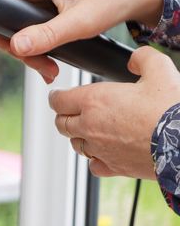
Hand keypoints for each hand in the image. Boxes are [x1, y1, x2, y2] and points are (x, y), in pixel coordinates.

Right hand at [0, 0, 162, 82]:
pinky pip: (26, 25)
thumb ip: (48, 35)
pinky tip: (49, 61)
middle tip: (33, 62)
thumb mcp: (83, 22)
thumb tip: (15, 46)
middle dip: (9, 41)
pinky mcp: (42, 4)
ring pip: (11, 21)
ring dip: (25, 48)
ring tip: (48, 69)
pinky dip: (34, 44)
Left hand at [48, 46, 179, 178]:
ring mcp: (100, 149)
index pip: (58, 100)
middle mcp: (90, 126)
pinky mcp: (114, 167)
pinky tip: (104, 152)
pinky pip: (92, 165)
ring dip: (79, 136)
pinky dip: (95, 159)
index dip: (57, 96)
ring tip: (90, 130)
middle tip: (72, 112)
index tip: (59, 96)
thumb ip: (143, 58)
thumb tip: (135, 59)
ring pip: (75, 144)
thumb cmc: (172, 109)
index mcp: (94, 101)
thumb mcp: (160, 70)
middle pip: (61, 123)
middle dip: (64, 116)